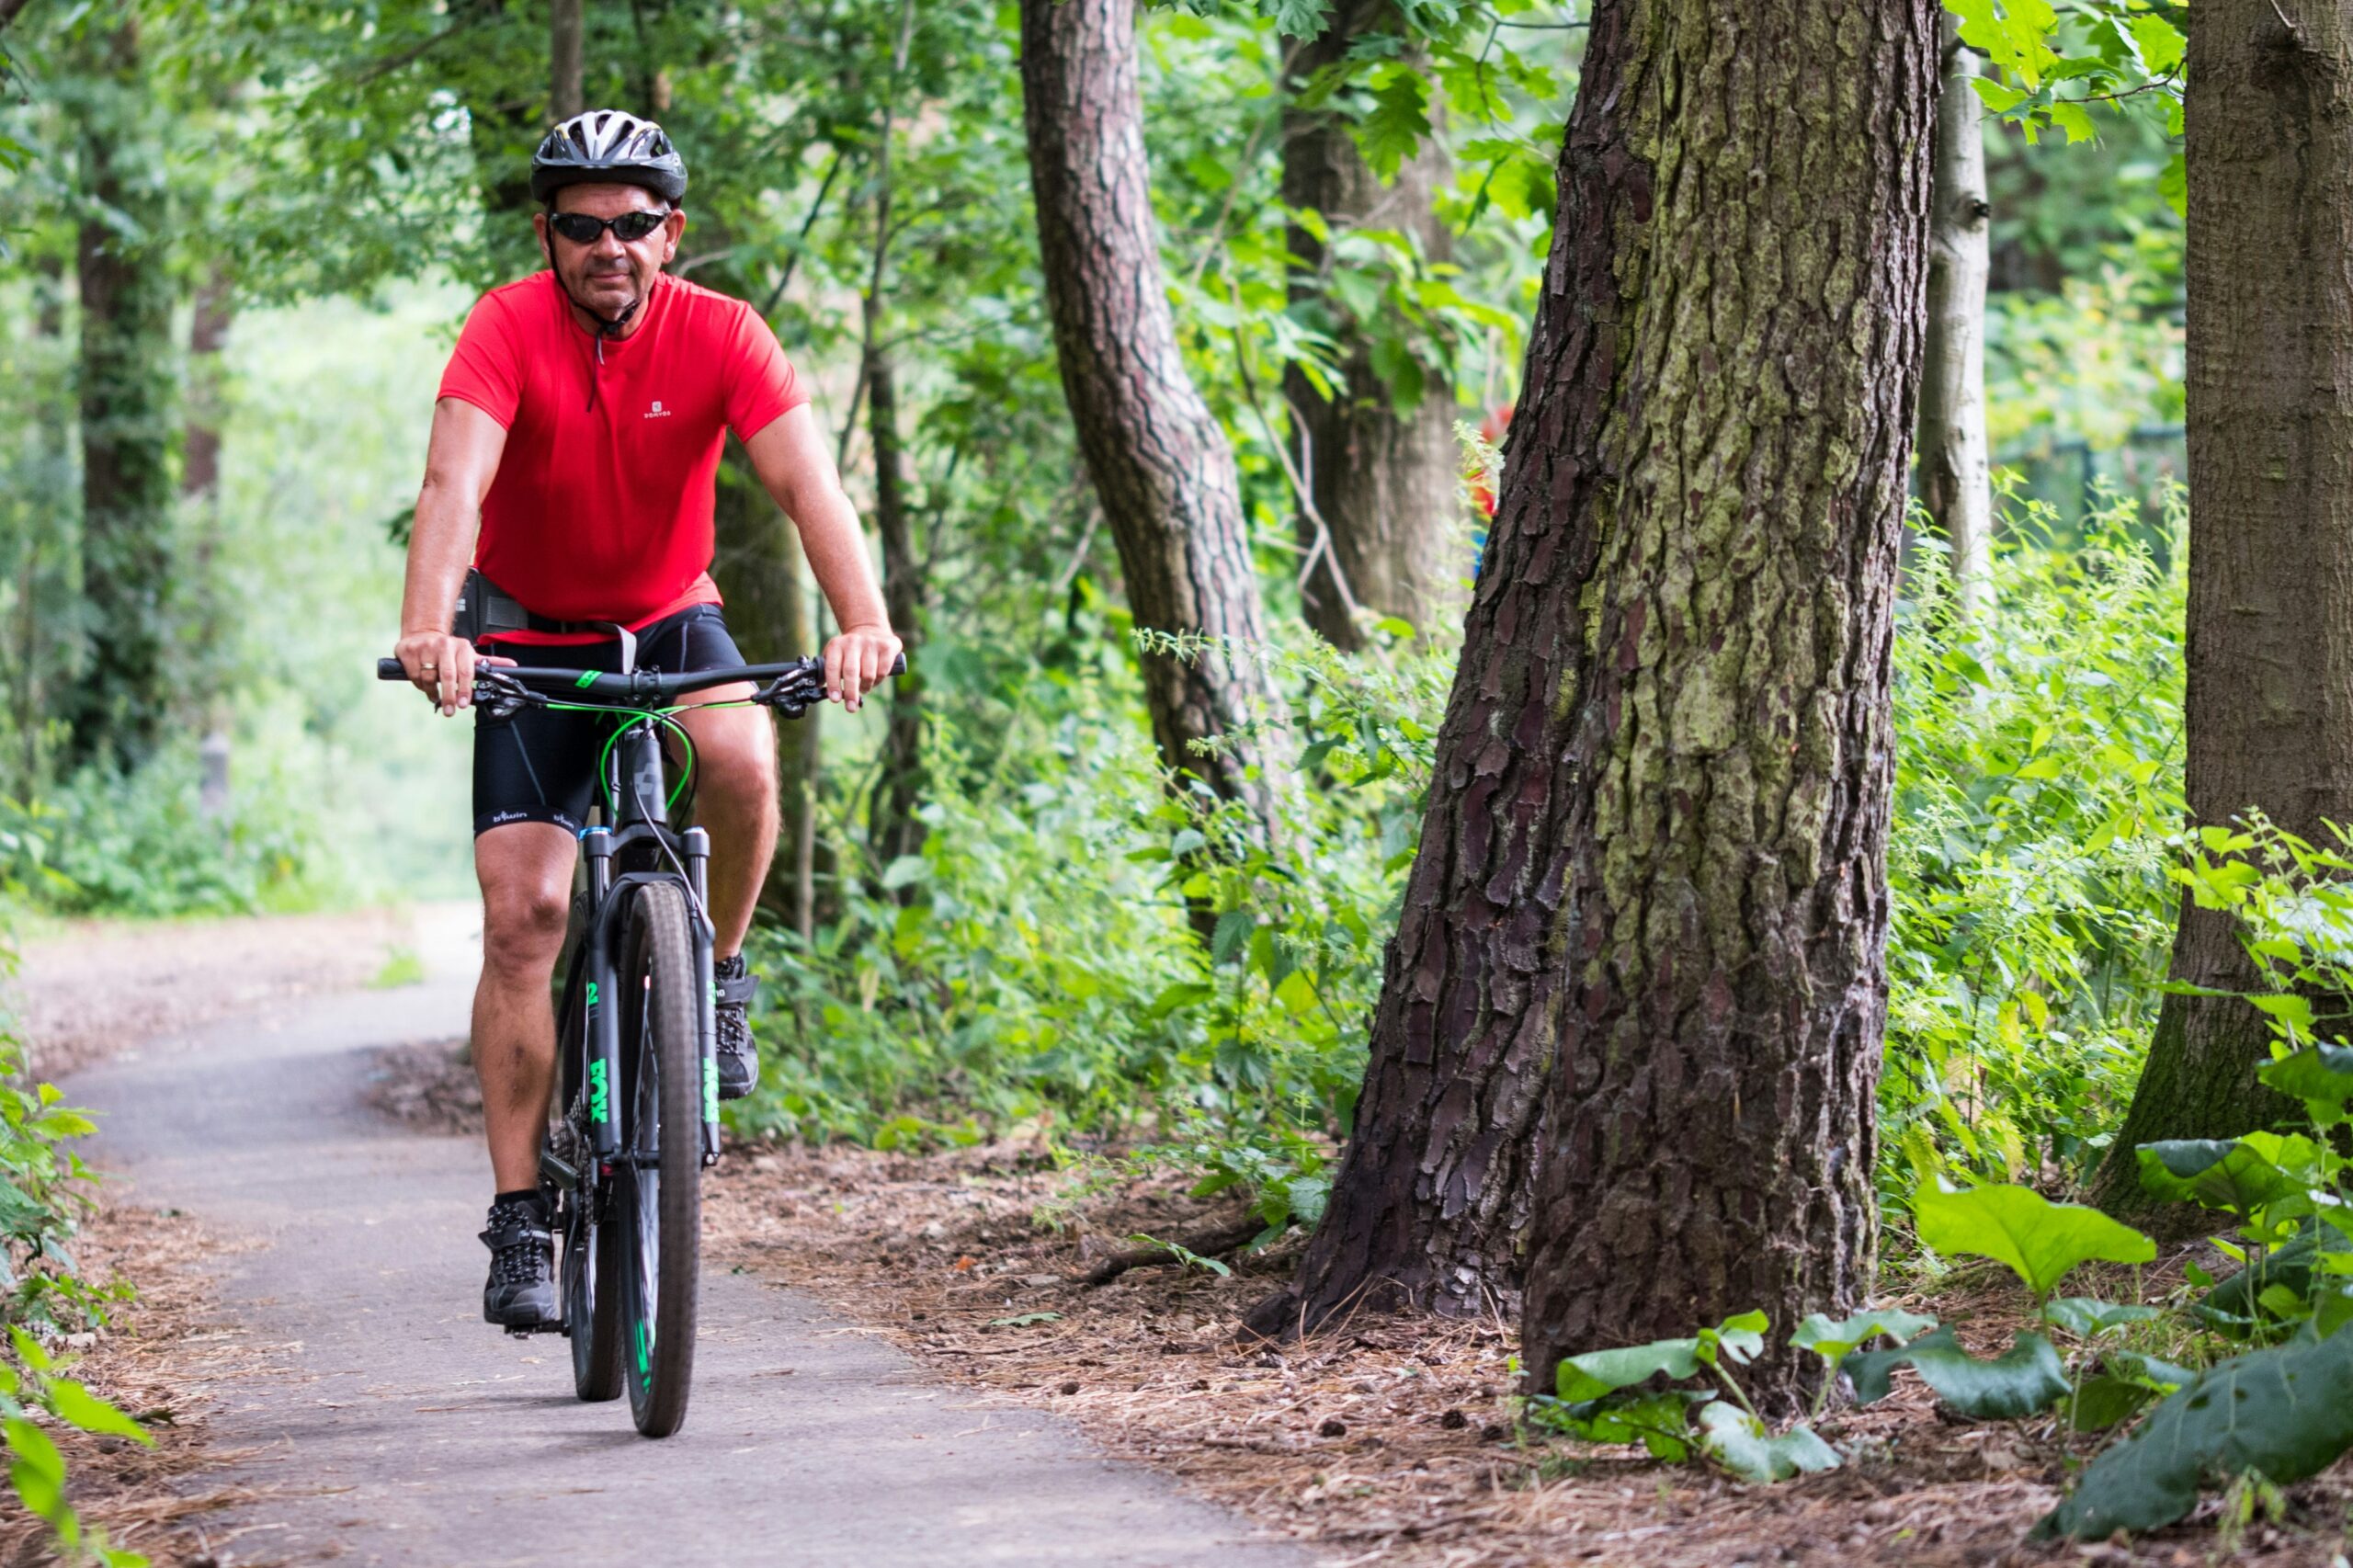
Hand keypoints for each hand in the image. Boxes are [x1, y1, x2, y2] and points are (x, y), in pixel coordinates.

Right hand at [394, 629, 512, 716]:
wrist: (423, 634)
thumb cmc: (449, 650)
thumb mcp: (469, 654)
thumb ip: (489, 662)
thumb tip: (513, 666)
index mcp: (462, 647)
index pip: (465, 671)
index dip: (465, 690)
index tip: (464, 704)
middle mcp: (444, 644)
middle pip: (447, 676)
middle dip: (449, 697)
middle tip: (450, 711)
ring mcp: (424, 646)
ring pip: (428, 678)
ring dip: (432, 692)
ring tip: (436, 697)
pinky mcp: (407, 651)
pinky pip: (414, 675)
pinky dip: (419, 685)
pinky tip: (424, 685)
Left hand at [823, 623, 902, 713]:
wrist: (872, 629)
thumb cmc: (851, 650)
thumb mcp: (836, 654)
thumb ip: (828, 670)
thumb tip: (818, 688)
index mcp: (836, 645)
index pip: (832, 667)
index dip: (833, 685)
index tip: (834, 699)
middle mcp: (852, 642)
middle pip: (851, 672)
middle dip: (850, 693)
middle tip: (851, 708)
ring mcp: (871, 643)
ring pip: (868, 674)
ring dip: (865, 687)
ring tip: (863, 688)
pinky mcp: (887, 647)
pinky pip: (883, 671)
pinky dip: (878, 681)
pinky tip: (875, 680)